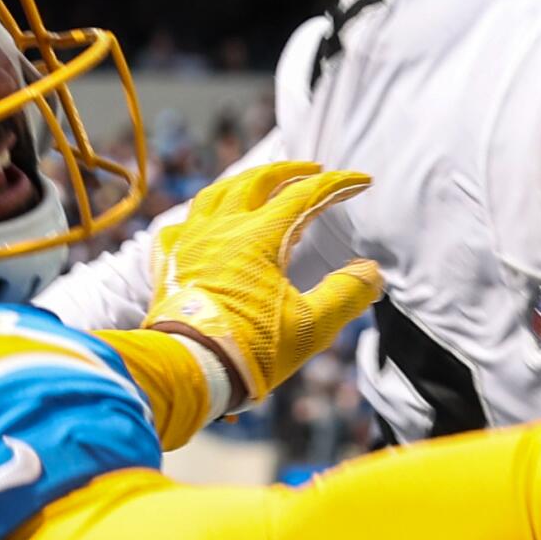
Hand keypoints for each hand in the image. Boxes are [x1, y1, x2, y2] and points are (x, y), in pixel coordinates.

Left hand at [146, 160, 383, 408]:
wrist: (189, 369)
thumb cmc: (248, 350)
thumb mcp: (310, 327)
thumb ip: (346, 295)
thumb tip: (371, 272)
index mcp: (258, 236)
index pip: (305, 195)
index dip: (337, 185)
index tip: (361, 183)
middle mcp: (222, 228)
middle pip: (258, 180)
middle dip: (290, 170)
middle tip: (311, 170)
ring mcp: (191, 243)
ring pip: (217, 193)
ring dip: (243, 182)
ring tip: (259, 184)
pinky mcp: (169, 264)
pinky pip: (180, 227)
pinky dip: (198, 218)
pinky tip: (202, 224)